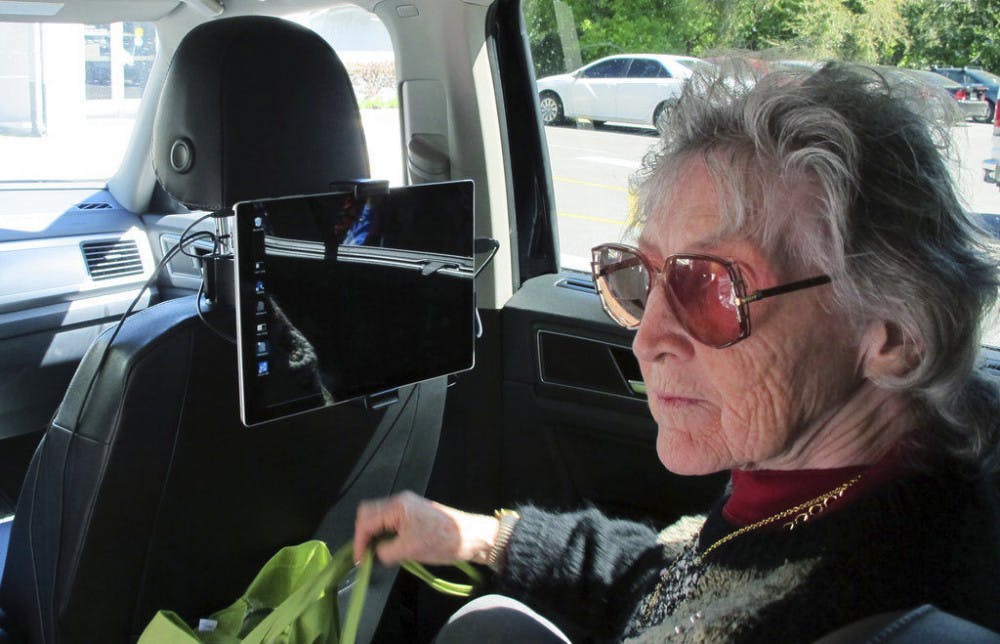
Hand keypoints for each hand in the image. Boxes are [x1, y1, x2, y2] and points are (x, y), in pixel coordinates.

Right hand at [353, 491, 498, 566]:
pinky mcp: (414, 514)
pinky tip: (389, 547)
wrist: (473, 537)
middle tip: (366, 555)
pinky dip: (385, 534)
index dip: (359, 541)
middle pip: (369, 513)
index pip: (366, 520)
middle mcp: (401, 501)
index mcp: (398, 506)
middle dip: (364, 534)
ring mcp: (408, 506)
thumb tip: (374, 555)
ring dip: (374, 534)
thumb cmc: (444, 541)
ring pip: (379, 517)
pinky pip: (390, 521)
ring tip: (377, 553)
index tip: (360, 560)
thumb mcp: (409, 550)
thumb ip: (385, 552)